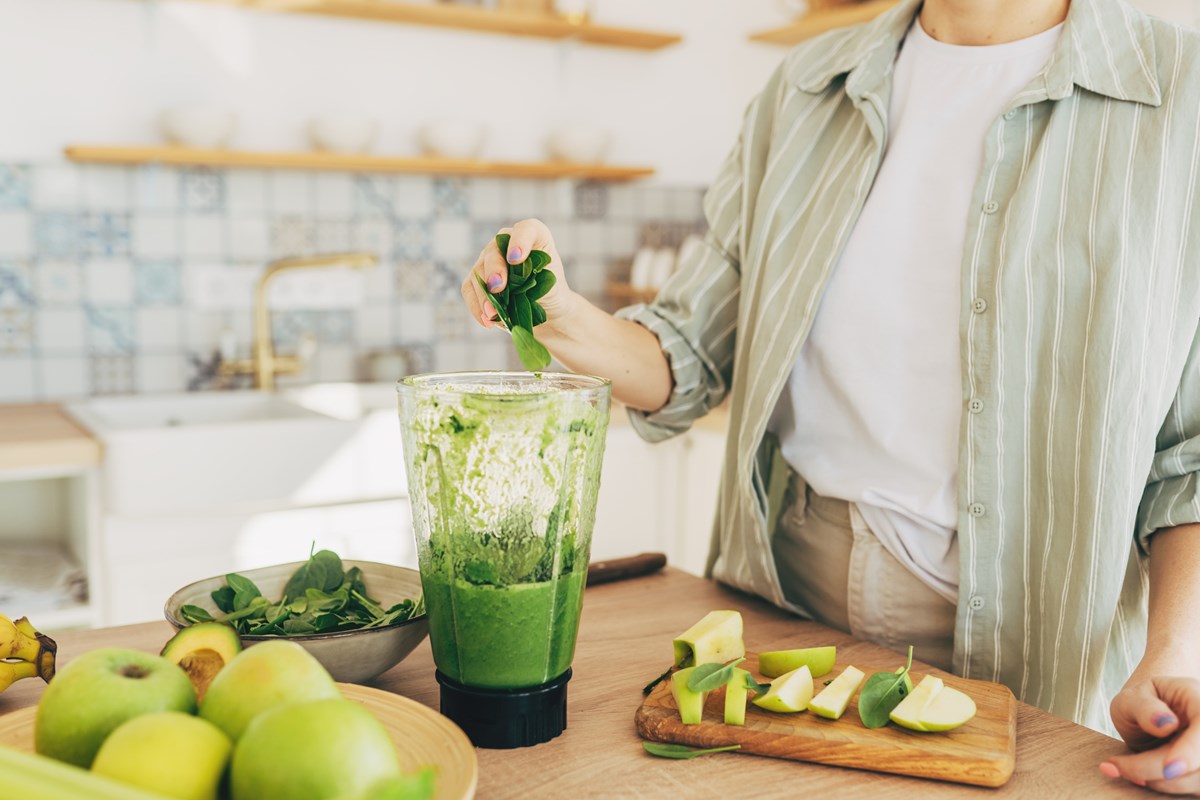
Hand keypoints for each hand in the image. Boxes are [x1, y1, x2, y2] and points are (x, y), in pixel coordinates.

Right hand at [460, 218, 574, 330]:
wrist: (544, 307)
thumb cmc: (550, 290)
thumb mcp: (552, 284)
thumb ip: (534, 282)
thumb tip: (506, 294)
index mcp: (532, 236)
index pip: (526, 229)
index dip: (520, 241)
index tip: (516, 259)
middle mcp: (506, 242)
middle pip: (493, 251)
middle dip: (493, 270)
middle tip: (496, 287)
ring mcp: (488, 259)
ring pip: (478, 272)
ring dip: (484, 295)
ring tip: (492, 315)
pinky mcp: (477, 278)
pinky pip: (469, 289)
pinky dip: (476, 306)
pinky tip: (487, 321)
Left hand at [1104, 674, 1199, 792]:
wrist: (1150, 715)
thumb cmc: (1142, 702)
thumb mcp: (1132, 697)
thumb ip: (1144, 707)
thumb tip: (1164, 724)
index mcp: (1198, 700)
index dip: (1191, 751)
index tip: (1168, 769)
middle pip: (1198, 761)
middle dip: (1159, 770)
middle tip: (1120, 766)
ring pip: (1196, 780)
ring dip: (1160, 781)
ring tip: (1124, 767)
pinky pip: (1191, 789)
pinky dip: (1164, 786)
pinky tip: (1138, 777)